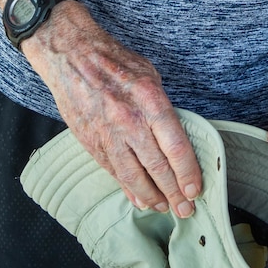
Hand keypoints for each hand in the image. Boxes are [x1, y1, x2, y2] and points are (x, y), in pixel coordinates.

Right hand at [23, 1, 202, 217]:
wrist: (71, 57)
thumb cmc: (115, 62)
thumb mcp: (150, 76)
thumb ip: (162, 107)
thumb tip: (175, 136)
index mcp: (150, 100)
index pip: (175, 147)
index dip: (188, 173)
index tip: (197, 190)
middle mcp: (130, 121)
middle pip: (158, 168)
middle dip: (175, 193)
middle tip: (187, 210)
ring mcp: (108, 135)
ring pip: (134, 177)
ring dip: (153, 197)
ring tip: (166, 208)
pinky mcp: (91, 143)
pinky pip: (114, 173)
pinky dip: (129, 189)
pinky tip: (141, 199)